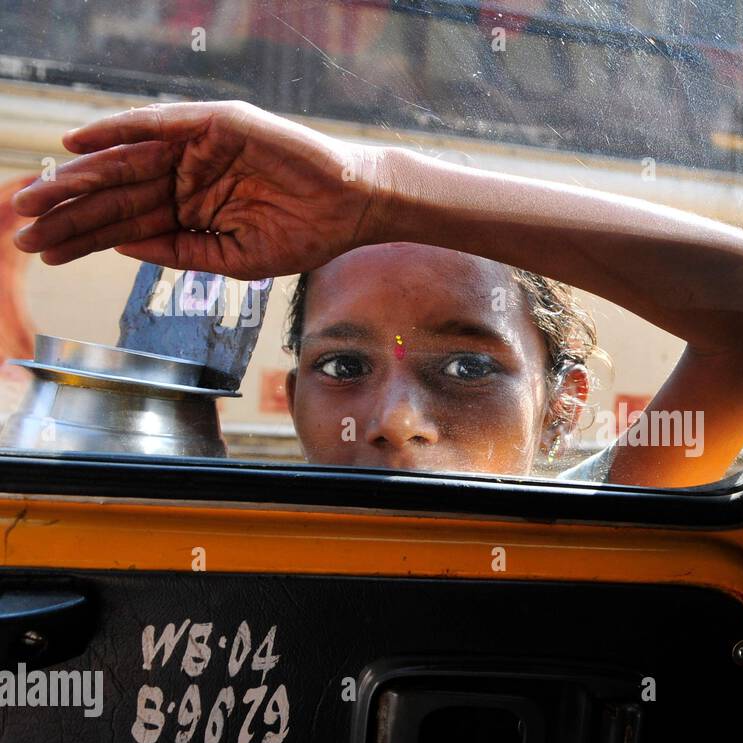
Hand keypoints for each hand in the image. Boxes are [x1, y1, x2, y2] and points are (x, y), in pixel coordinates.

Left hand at [10, 100, 384, 278]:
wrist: (350, 208)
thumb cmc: (304, 235)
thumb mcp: (234, 259)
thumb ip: (179, 251)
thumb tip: (122, 246)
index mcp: (189, 211)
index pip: (125, 224)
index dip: (82, 237)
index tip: (42, 251)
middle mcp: (185, 176)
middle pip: (115, 193)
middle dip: (68, 210)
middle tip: (21, 226)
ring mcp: (197, 148)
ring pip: (127, 161)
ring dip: (80, 175)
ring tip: (37, 193)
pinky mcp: (214, 124)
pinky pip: (157, 125)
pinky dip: (118, 129)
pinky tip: (78, 142)